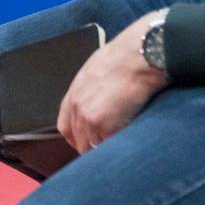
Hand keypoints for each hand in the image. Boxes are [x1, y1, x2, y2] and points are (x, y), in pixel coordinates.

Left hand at [57, 11, 167, 152]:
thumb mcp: (97, 72)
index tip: (90, 143)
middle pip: (79, 142)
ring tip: (122, 146)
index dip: (79, 138)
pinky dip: (118, 146)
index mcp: (74, 94)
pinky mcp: (102, 124)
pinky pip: (108, 145)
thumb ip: (91, 92)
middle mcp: (76, 107)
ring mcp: (87, 117)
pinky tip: (128, 140)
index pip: (66, 128)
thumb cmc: (125, 59)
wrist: (138, 55)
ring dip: (107, 148)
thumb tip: (100, 106)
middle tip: (110, 148)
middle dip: (93, 147)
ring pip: (93, 147)